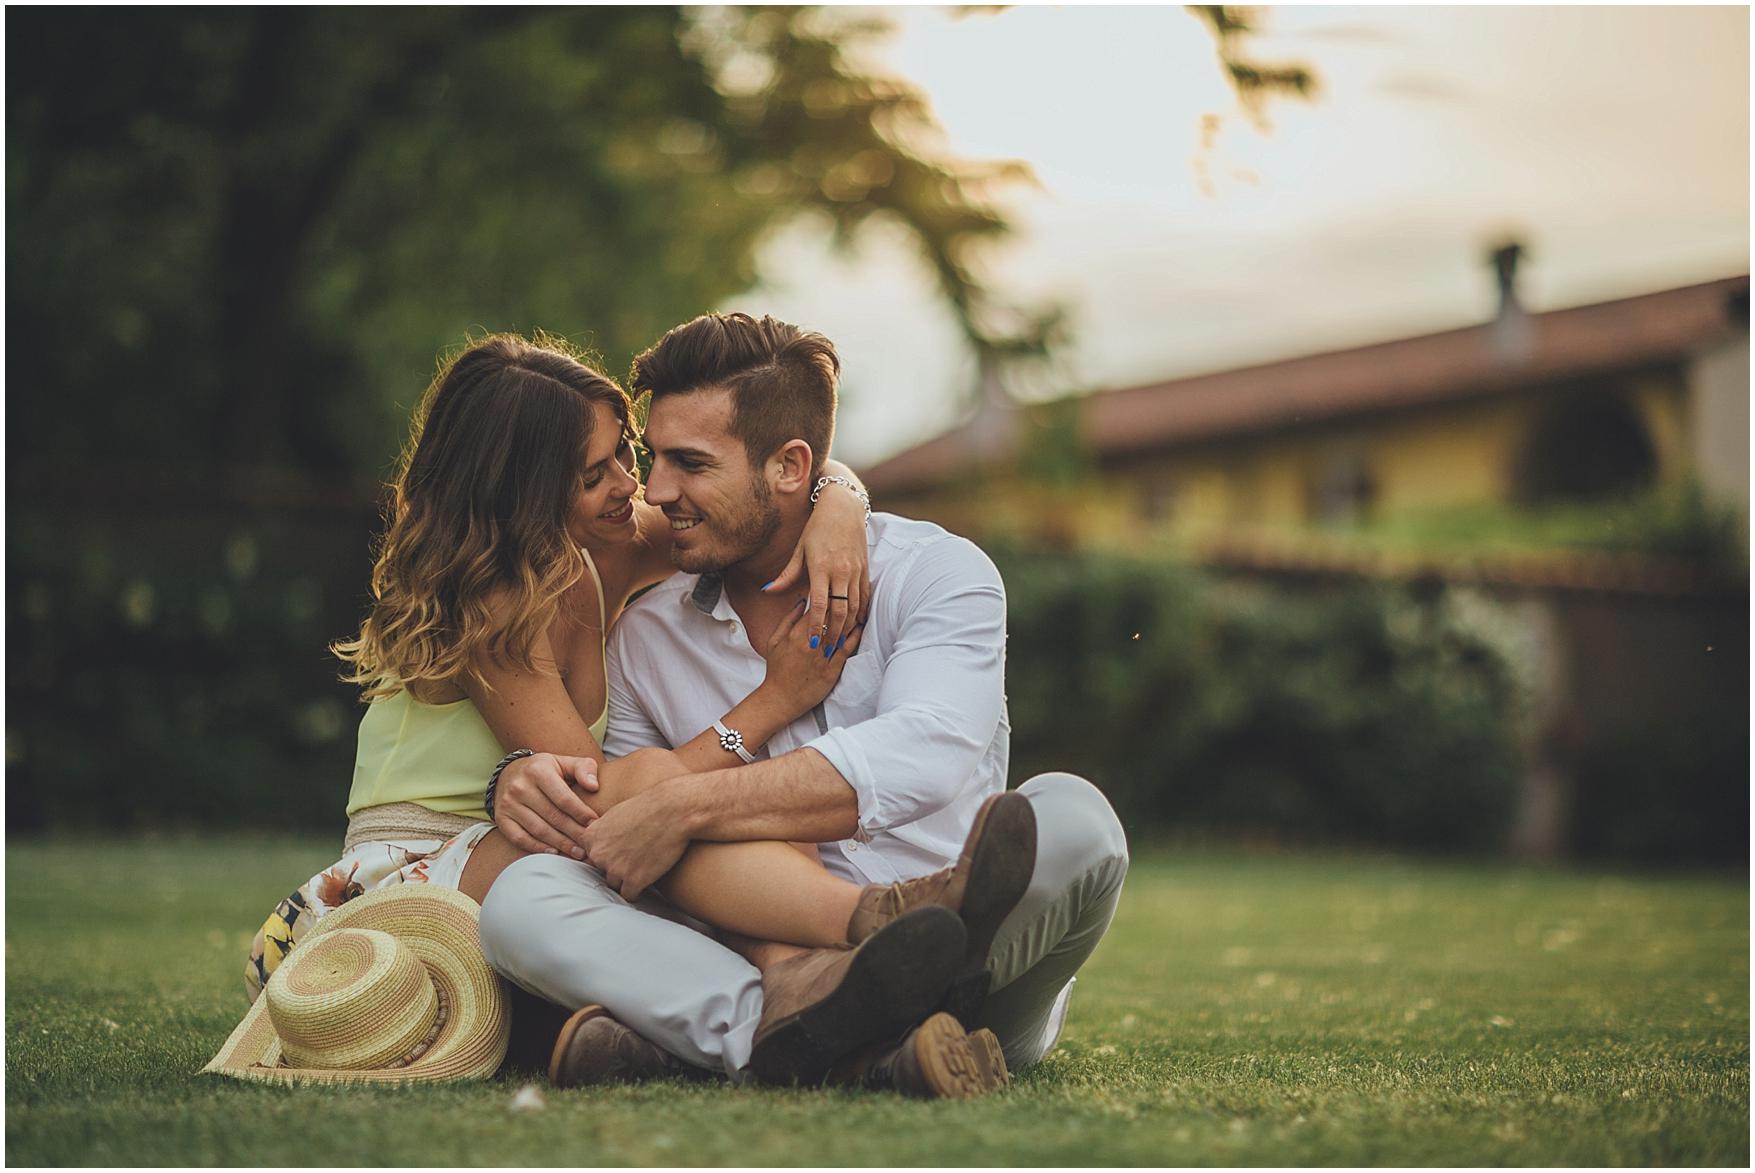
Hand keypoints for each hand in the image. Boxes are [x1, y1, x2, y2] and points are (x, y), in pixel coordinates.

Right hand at [492, 752, 600, 858]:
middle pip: (552, 816)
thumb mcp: (564, 762)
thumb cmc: (546, 770)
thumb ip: (584, 768)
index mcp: (538, 771)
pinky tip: (554, 852)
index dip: (581, 813)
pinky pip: (520, 838)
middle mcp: (520, 787)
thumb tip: (594, 786)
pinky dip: (537, 847)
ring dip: (560, 844)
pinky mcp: (501, 818)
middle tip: (590, 844)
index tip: (595, 824)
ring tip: (578, 852)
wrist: (510, 772)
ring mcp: (508, 804)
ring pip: (538, 829)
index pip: (563, 798)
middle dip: (574, 833)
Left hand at [579, 783, 691, 900]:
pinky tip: (647, 880)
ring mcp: (615, 869)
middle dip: (617, 866)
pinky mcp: (634, 881)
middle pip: (602, 870)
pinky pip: (629, 895)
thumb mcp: (616, 814)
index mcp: (591, 837)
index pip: (592, 856)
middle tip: (636, 856)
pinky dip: (638, 890)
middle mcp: (599, 854)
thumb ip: (602, 832)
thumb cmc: (649, 807)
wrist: (674, 811)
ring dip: (627, 879)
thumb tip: (598, 845)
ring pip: (615, 884)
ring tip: (643, 867)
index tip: (623, 850)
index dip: (609, 854)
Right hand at [759, 598, 864, 715]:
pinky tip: (859, 628)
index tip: (832, 585)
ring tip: (857, 606)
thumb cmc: (777, 669)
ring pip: (840, 632)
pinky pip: (846, 650)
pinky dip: (854, 637)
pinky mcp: (831, 671)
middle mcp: (811, 644)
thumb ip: (788, 619)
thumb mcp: (775, 641)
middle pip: (830, 617)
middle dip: (840, 602)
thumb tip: (801, 600)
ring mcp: (822, 658)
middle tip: (848, 590)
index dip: (825, 594)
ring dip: (850, 618)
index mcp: (796, 634)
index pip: (816, 607)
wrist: (780, 699)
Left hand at [768, 481, 869, 653]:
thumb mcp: (800, 550)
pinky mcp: (864, 570)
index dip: (815, 626)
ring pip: (855, 607)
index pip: (819, 604)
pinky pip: (865, 596)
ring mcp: (855, 571)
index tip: (811, 642)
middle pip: (840, 611)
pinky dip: (861, 613)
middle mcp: (841, 571)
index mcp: (822, 567)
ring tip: (839, 643)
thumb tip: (767, 590)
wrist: (843, 508)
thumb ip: (786, 574)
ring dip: (848, 627)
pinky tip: (856, 625)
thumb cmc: (817, 528)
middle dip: (833, 633)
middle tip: (826, 651)